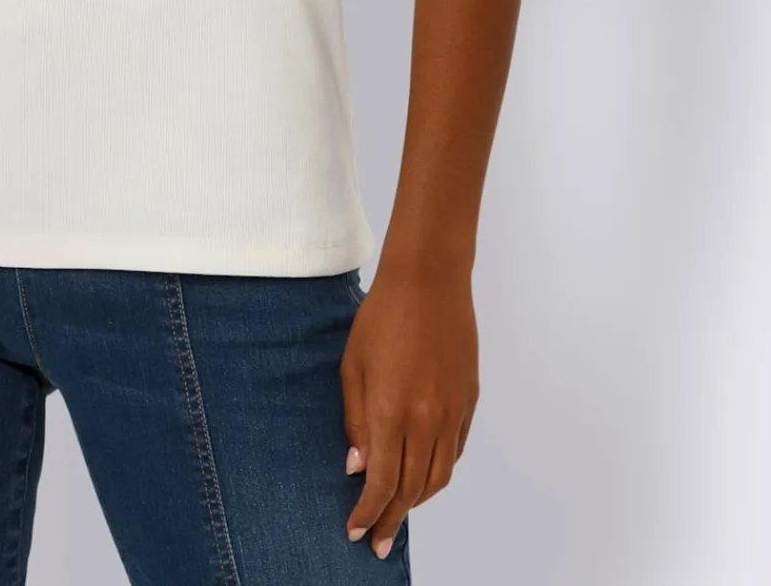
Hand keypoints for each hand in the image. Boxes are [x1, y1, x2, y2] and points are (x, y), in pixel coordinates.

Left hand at [340, 264, 478, 559]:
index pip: (382, 483)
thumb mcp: (353, 366)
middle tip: (378, 541)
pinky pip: (455, 451)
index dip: (368, 513)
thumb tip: (357, 467)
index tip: (356, 533)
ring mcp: (452, 412)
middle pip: (412, 489)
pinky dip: (439, 472)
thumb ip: (355, 419)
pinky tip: (424, 475)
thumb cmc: (381, 316)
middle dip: (392, 520)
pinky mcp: (469, 400)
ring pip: (438, 476)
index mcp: (391, 412)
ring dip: (418, 501)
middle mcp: (426, 420)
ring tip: (399, 512)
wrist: (428, 280)